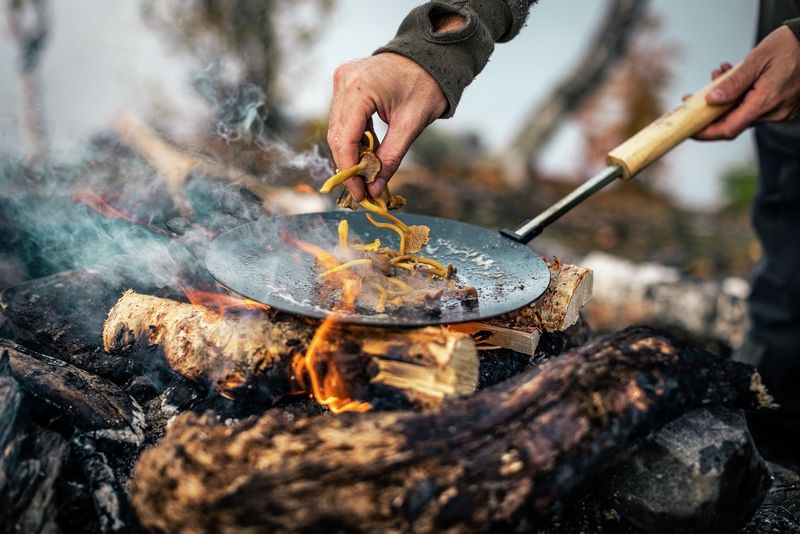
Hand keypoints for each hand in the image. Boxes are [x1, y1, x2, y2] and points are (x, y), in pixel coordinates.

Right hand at [327, 53, 447, 199]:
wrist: (430, 55)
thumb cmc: (426, 85)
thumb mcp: (411, 126)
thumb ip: (390, 158)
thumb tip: (375, 188)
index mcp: (359, 89)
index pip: (345, 139)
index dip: (350, 170)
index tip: (360, 194)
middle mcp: (344, 81)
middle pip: (337, 136)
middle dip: (349, 166)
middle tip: (362, 190)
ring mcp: (342, 79)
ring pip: (337, 128)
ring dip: (351, 153)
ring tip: (367, 175)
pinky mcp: (344, 82)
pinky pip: (343, 118)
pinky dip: (354, 137)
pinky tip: (367, 153)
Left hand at [694, 25, 799, 139]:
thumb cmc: (790, 45)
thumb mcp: (757, 60)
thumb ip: (733, 83)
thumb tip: (711, 100)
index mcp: (767, 102)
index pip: (729, 129)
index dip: (706, 133)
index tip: (688, 130)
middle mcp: (774, 112)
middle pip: (733, 121)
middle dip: (711, 110)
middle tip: (695, 96)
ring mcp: (780, 111)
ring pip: (742, 112)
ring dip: (726, 98)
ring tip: (720, 74)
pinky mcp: (782, 105)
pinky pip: (754, 105)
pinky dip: (740, 95)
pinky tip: (735, 76)